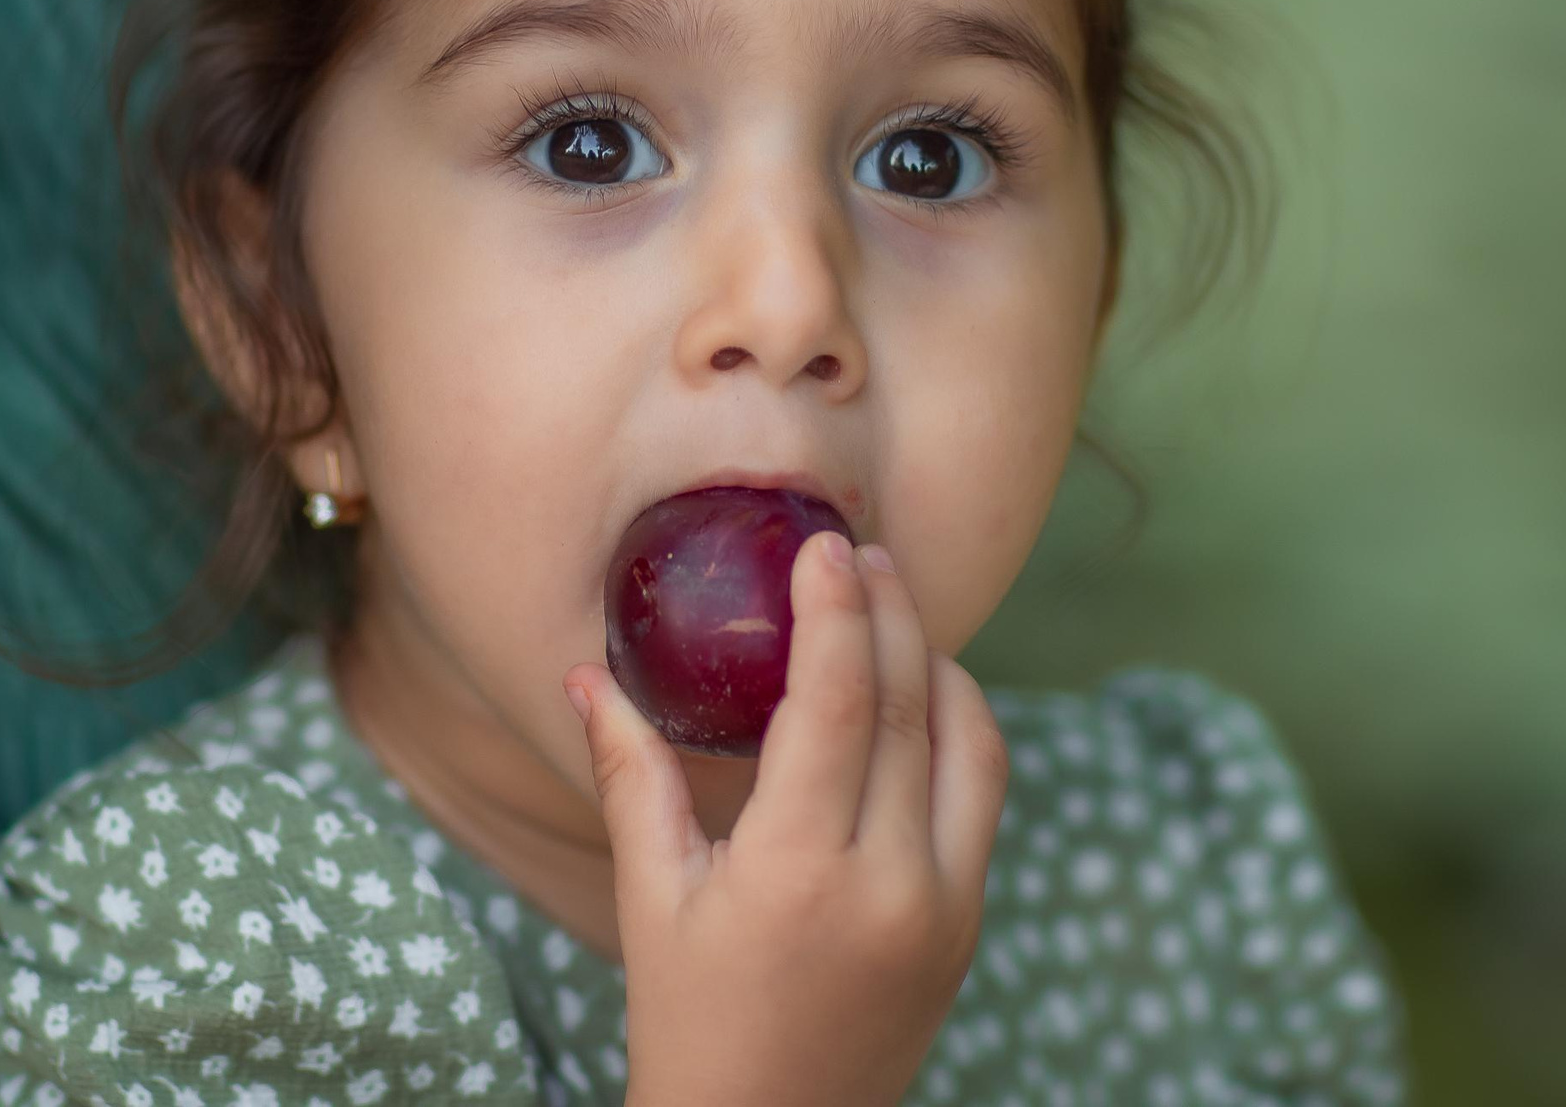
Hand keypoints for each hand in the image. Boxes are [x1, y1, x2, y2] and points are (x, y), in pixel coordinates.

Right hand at [566, 532, 1007, 1106]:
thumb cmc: (690, 1020)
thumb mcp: (652, 897)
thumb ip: (629, 775)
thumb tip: (582, 672)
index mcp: (799, 870)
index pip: (838, 702)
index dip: (836, 611)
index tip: (824, 545)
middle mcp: (891, 883)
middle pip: (913, 707)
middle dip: (891, 613)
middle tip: (862, 550)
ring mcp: (946, 908)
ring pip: (973, 747)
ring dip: (940, 665)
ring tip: (896, 611)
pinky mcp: (969, 928)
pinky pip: (983, 799)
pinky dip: (960, 730)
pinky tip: (920, 699)